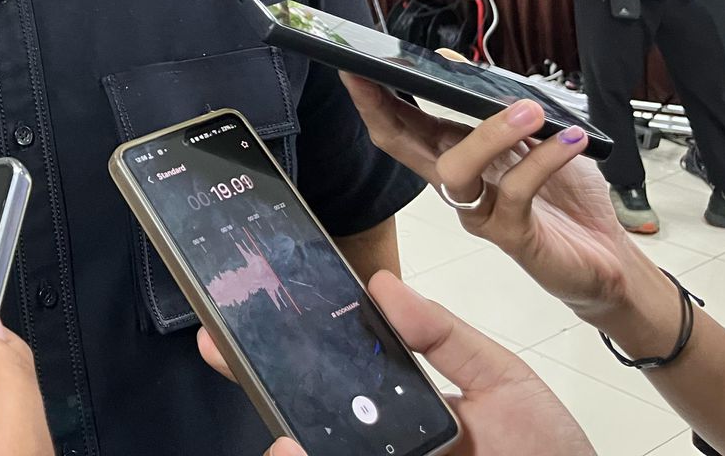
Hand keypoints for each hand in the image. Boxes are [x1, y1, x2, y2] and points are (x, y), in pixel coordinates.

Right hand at [210, 274, 593, 455]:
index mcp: (400, 411)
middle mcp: (380, 444)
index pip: (333, 376)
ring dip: (289, 445)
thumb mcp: (502, 383)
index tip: (247, 317)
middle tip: (222, 352)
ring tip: (280, 438)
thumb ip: (443, 337)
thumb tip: (381, 286)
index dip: (286, 349)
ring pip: (316, 448)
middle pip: (308, 415)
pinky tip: (295, 453)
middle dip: (261, 381)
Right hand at [342, 77, 645, 321]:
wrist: (604, 256)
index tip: (354, 66)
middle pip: (402, 145)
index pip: (400, 122)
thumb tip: (448, 60)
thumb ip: (490, 102)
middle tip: (379, 72)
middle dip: (382, 107)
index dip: (373, 96)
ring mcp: (479, 210)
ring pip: (455, 170)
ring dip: (490, 133)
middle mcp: (457, 182)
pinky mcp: (512, 234)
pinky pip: (517, 191)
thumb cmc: (564, 197)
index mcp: (453, 153)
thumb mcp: (529, 137)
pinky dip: (544, 159)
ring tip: (529, 110)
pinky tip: (570, 140)